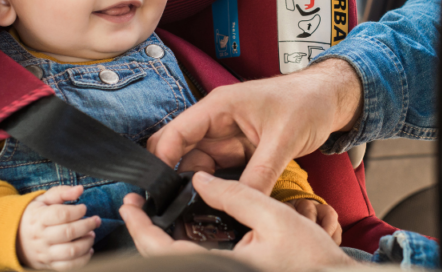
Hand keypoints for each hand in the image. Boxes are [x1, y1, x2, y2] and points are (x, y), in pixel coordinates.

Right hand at [17, 185, 100, 270]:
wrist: (14, 237)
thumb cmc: (34, 216)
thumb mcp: (43, 200)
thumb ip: (61, 193)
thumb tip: (79, 189)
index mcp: (38, 218)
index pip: (61, 214)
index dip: (77, 210)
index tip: (83, 208)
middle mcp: (41, 237)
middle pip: (69, 232)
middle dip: (87, 225)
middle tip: (95, 220)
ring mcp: (45, 252)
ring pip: (70, 251)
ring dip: (87, 242)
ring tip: (91, 234)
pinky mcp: (49, 264)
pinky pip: (68, 266)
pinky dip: (83, 259)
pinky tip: (88, 249)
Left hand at [120, 172, 354, 270]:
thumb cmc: (311, 257)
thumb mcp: (274, 216)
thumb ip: (235, 195)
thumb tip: (200, 180)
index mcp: (222, 266)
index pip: (163, 250)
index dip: (140, 227)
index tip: (130, 205)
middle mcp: (219, 271)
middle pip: (166, 257)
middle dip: (146, 231)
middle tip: (137, 204)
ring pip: (181, 259)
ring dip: (163, 238)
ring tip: (157, 209)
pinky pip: (199, 261)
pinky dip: (184, 244)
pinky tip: (187, 224)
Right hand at [147, 58, 362, 193]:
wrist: (330, 99)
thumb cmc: (307, 102)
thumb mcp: (284, 140)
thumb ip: (260, 173)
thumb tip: (241, 202)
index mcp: (219, 106)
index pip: (176, 132)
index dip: (163, 160)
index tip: (158, 188)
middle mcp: (218, 120)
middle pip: (181, 150)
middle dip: (175, 176)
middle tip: (176, 204)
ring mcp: (228, 136)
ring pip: (198, 164)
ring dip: (197, 184)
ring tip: (198, 207)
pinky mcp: (239, 149)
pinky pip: (219, 171)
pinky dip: (217, 186)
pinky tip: (218, 201)